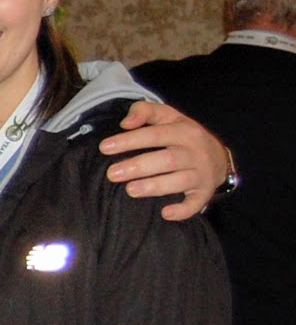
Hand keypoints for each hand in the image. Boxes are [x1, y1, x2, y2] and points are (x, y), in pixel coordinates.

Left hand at [99, 100, 228, 222]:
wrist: (220, 157)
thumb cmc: (183, 135)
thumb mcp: (168, 116)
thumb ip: (145, 111)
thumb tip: (125, 123)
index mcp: (184, 132)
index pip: (154, 135)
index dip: (130, 140)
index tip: (104, 148)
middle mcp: (195, 152)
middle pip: (168, 159)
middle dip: (138, 166)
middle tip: (112, 174)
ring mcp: (202, 174)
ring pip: (180, 181)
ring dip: (155, 186)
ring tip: (130, 190)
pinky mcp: (205, 192)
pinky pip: (197, 203)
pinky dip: (183, 210)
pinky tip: (165, 213)